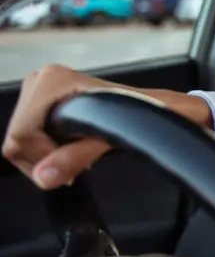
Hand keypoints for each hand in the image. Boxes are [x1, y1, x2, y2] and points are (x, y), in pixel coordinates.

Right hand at [2, 64, 214, 189]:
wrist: (156, 108)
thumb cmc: (140, 116)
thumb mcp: (108, 139)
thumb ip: (75, 156)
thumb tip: (44, 176)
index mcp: (52, 81)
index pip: (21, 134)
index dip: (41, 158)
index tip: (69, 169)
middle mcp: (41, 80)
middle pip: (17, 139)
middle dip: (43, 159)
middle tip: (77, 165)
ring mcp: (40, 91)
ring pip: (20, 141)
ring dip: (46, 156)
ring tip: (78, 156)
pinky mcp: (43, 103)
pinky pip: (29, 138)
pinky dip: (47, 150)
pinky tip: (71, 149)